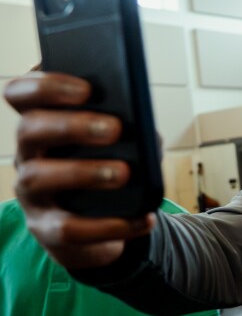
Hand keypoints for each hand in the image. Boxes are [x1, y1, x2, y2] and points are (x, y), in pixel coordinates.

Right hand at [5, 71, 154, 268]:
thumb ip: (130, 129)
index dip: (45, 85)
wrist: (105, 224)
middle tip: (114, 128)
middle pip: (28, 129)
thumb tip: (144, 129)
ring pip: (38, 176)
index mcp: (43, 125)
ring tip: (124, 173)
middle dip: (71, 125)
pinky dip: (112, 225)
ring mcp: (33, 194)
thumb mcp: (122, 145)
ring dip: (84, 172)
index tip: (86, 87)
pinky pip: (71, 229)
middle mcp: (28, 155)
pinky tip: (145, 218)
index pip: (20, 94)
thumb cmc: (111, 169)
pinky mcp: (47, 230)